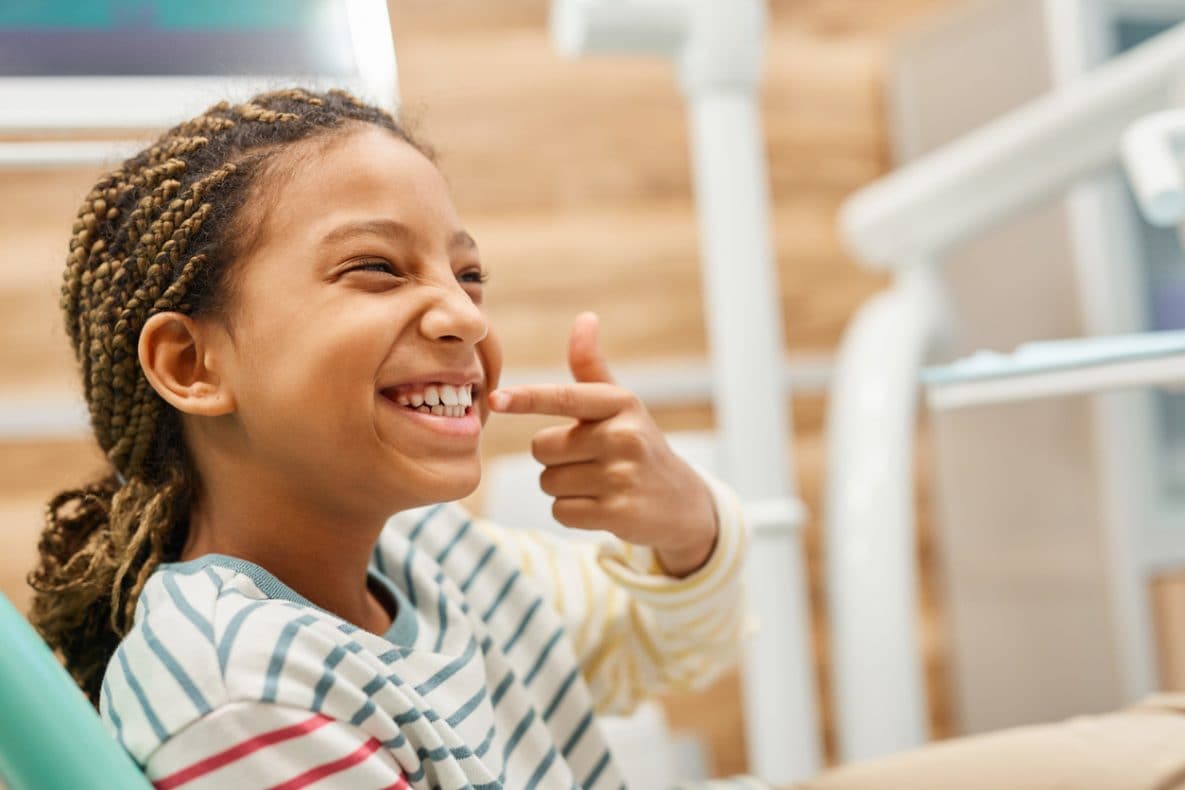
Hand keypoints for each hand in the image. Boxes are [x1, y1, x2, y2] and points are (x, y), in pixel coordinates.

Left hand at [488, 312, 717, 576]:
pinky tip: (601, 505)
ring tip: (598, 482)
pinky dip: (572, 511)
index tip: (496, 399)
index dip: (527, 398)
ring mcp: (622, 476)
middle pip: (542, 447)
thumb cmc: (636, 444)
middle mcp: (624, 436)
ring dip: (563, 485)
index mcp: (621, 403)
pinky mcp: (618, 513)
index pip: (565, 397)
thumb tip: (585, 318)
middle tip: (590, 460)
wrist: (680, 501)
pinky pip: (561, 510)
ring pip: (548, 481)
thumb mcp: (619, 404)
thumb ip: (592, 366)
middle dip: (555, 456)